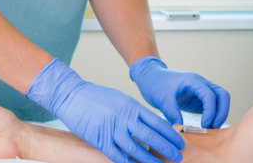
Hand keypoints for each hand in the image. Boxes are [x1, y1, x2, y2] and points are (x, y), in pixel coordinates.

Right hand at [26, 58, 184, 162]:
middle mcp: (125, 118)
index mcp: (132, 107)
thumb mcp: (121, 99)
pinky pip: (117, 155)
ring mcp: (112, 130)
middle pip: (151, 137)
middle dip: (167, 149)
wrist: (72, 95)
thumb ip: (136, 112)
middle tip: (178, 157)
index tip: (180, 143)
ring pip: (136, 149)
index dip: (171, 135)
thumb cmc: (97, 97)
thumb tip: (153, 123)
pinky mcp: (100, 140)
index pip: (158, 123)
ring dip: (150, 160)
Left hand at [128, 56, 230, 128]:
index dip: (211, 111)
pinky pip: (212, 107)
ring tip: (210, 129)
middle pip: (223, 95)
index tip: (204, 125)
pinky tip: (205, 127)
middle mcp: (201, 84)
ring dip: (219, 114)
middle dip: (222, 112)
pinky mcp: (198, 99)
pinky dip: (212, 116)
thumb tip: (181, 127)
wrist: (150, 78)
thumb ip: (172, 112)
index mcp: (193, 81)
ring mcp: (201, 92)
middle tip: (213, 127)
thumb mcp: (162, 99)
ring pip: (220, 101)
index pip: (210, 95)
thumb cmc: (155, 84)